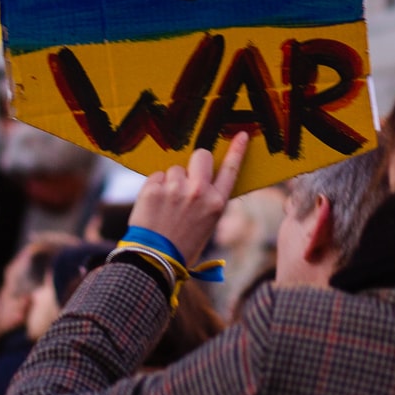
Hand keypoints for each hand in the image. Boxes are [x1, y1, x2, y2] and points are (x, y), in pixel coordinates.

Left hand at [128, 133, 250, 263]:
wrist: (155, 259)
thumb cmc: (182, 245)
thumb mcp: (207, 225)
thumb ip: (208, 200)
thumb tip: (201, 180)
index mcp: (216, 203)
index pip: (230, 169)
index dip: (237, 150)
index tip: (240, 135)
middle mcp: (199, 192)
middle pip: (201, 155)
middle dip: (195, 162)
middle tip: (188, 176)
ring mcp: (176, 188)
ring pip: (175, 168)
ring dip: (171, 181)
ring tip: (166, 204)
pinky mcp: (154, 188)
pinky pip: (157, 176)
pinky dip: (155, 187)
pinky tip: (154, 205)